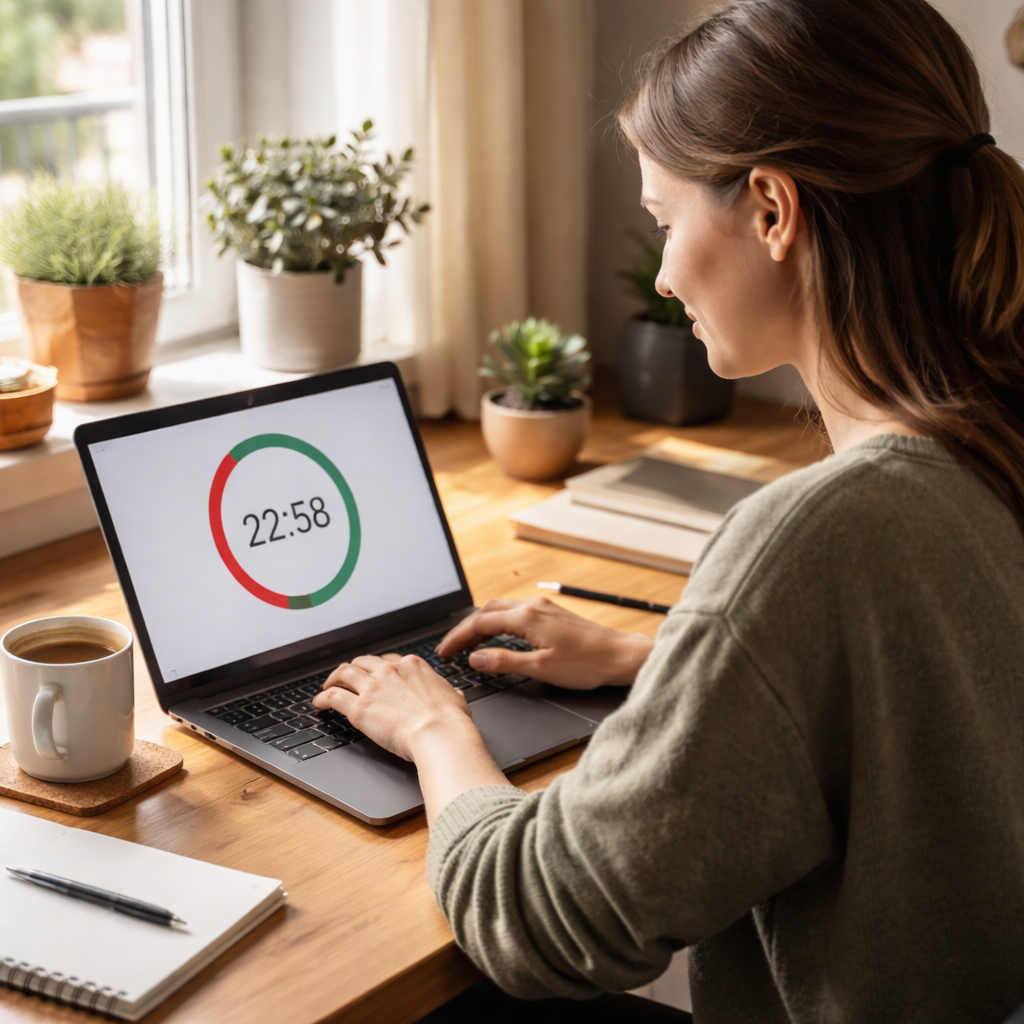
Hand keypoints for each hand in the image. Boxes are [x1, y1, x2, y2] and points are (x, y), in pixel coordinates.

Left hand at [313, 654, 474, 761]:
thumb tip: (453, 695)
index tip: (374, 673)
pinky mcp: (359, 708)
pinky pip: (333, 696)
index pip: (388, 659)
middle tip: (348, 678)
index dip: (378, 667)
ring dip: (334, 678)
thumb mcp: (455, 698)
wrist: (438, 733)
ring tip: (328, 686)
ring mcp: (372, 688)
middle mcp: (389, 671)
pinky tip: (319, 704)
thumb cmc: (449, 720)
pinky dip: (323, 698)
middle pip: (363, 662)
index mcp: (412, 666)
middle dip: (354, 669)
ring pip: (344, 673)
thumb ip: (449, 693)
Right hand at [436, 597, 653, 689]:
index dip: (458, 638)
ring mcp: (543, 607)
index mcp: (527, 616)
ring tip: (466, 644)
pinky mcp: (551, 613)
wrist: (620, 657)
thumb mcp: (540, 668)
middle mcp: (533, 606)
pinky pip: (514, 612)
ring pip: (500, 609)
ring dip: (480, 624)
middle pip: (486, 611)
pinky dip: (497, 622)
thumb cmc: (586, 665)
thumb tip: (475, 659)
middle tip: (450, 649)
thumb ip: (504, 662)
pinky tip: (496, 635)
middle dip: (465, 629)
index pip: (480, 623)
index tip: (444, 653)